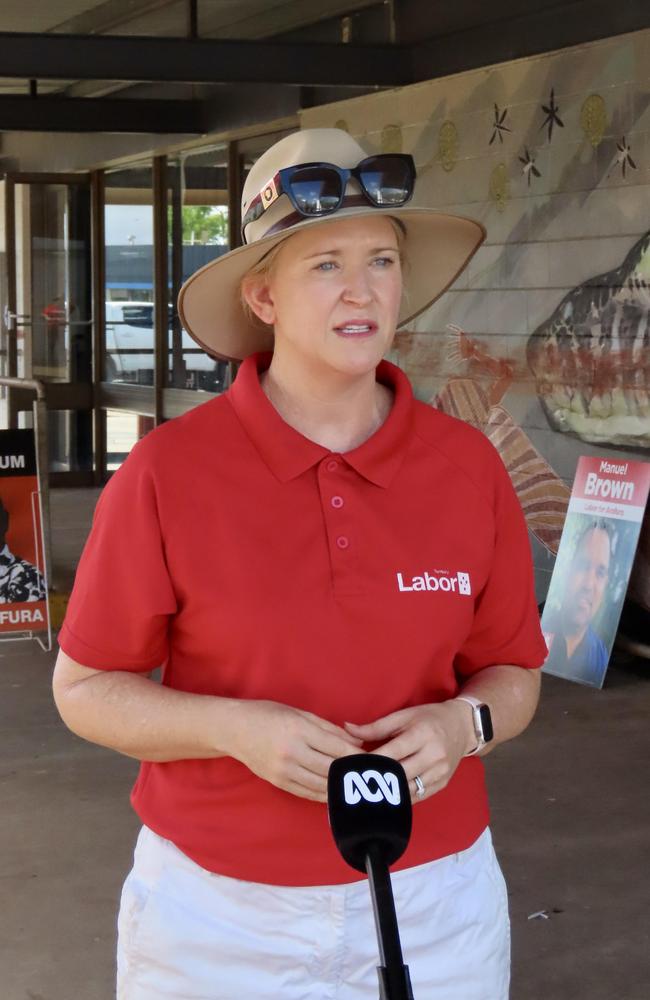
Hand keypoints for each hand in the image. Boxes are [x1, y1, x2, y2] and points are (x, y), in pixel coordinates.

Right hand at [227, 700, 362, 802]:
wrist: (234, 729)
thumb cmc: (268, 714)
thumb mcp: (300, 713)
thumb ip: (329, 729)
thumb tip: (356, 743)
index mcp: (299, 730)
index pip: (337, 748)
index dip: (358, 756)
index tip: (374, 761)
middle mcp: (292, 752)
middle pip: (331, 769)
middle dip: (353, 774)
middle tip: (371, 777)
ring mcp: (284, 771)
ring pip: (321, 785)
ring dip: (341, 788)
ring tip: (358, 787)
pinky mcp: (279, 782)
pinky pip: (307, 792)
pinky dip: (324, 794)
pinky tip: (336, 792)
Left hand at [344, 701, 472, 802]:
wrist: (462, 727)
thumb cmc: (429, 718)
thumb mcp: (404, 716)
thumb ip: (376, 726)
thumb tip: (347, 728)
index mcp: (423, 734)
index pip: (393, 753)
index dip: (372, 762)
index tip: (353, 767)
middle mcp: (434, 755)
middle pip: (400, 774)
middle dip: (377, 780)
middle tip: (355, 784)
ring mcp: (440, 772)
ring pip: (408, 790)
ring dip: (388, 793)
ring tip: (367, 793)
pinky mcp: (442, 784)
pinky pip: (418, 797)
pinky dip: (401, 798)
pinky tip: (386, 798)